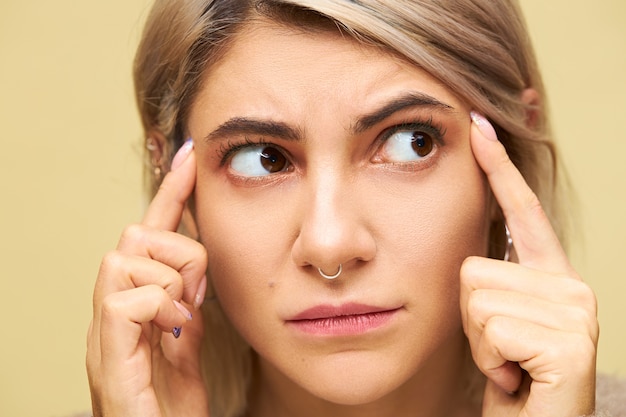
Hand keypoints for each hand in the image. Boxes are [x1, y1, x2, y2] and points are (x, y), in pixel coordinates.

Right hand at [86, 141, 209, 416]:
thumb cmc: (171, 409)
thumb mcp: (188, 346)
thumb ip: (185, 308)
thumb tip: (193, 276)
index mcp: (134, 305)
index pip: (148, 235)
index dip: (171, 194)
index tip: (191, 158)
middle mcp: (111, 313)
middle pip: (133, 234)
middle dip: (177, 250)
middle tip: (196, 295)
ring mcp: (104, 334)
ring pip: (125, 257)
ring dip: (170, 281)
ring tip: (185, 320)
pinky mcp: (106, 358)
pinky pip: (122, 300)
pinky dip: (159, 307)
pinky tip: (175, 332)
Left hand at [460, 113, 598, 416]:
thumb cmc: (510, 381)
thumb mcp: (493, 326)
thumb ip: (490, 285)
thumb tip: (472, 253)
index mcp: (550, 278)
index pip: (522, 213)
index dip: (499, 170)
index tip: (480, 126)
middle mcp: (571, 285)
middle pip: (471, 267)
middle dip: (470, 320)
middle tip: (499, 353)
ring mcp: (576, 311)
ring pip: (475, 299)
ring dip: (478, 344)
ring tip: (508, 366)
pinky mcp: (570, 341)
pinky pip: (489, 329)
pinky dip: (490, 362)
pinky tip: (516, 379)